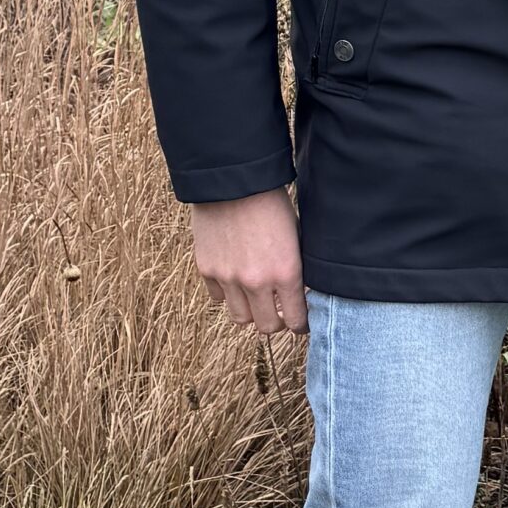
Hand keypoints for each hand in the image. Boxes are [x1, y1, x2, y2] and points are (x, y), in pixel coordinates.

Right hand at [191, 189, 307, 332]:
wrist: (234, 181)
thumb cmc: (272, 204)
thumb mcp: (296, 237)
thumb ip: (296, 268)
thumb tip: (300, 292)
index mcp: (286, 272)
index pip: (296, 320)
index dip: (300, 324)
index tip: (300, 321)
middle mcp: (256, 282)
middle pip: (266, 326)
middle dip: (276, 322)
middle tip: (278, 312)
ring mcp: (228, 278)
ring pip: (240, 318)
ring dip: (250, 311)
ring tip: (255, 298)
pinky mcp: (206, 269)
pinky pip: (218, 297)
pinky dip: (228, 294)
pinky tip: (235, 278)